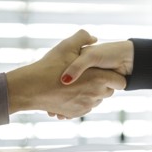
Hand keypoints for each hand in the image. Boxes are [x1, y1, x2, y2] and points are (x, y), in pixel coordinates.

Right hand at [6, 29, 125, 118]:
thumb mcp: (67, 46)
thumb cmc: (49, 66)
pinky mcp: (76, 114)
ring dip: (91, 93)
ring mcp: (86, 106)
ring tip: (76, 84)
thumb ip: (83, 37)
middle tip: (88, 76)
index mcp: (99, 78)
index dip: (114, 76)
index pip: (121, 82)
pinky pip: (85, 108)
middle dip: (102, 84)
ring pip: (97, 100)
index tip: (103, 71)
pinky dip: (81, 101)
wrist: (31, 88)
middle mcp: (96, 94)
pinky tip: (69, 93)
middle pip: (109, 92)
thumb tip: (94, 38)